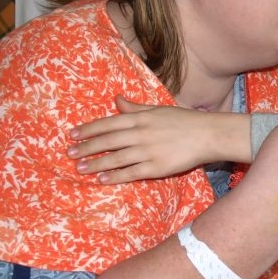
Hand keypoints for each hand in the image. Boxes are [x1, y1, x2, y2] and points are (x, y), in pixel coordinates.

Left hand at [67, 96, 249, 183]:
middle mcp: (141, 133)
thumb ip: (135, 107)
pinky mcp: (157, 167)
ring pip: (116, 158)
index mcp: (141, 117)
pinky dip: (115, 176)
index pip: (108, 123)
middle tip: (70, 153)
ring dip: (96, 163)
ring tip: (80, 168)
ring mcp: (148, 151)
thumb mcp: (157, 110)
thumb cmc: (183, 121)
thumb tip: (116, 99)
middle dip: (87, 147)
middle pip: (108, 141)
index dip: (89, 129)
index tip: (73, 135)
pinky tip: (102, 179)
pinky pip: (131, 173)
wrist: (208, 135)